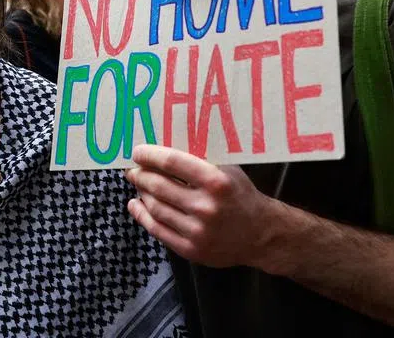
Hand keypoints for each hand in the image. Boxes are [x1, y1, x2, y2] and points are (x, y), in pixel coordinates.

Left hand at [125, 144, 278, 268]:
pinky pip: (157, 230)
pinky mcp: (191, 250)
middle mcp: (206, 207)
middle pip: (158, 186)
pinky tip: (136, 204)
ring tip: (138, 184)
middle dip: (140, 175)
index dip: (149, 155)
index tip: (137, 152)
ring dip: (141, 193)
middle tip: (133, 169)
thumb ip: (200, 158)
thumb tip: (163, 144)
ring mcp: (197, 231)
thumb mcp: (227, 169)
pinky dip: (141, 215)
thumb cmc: (240, 194)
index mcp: (216, 182)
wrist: (260, 234)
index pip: (171, 162)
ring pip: (155, 207)